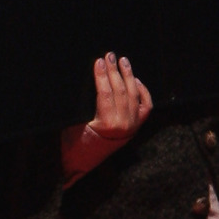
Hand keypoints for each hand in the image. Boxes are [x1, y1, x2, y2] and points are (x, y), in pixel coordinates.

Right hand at [61, 53, 150, 181]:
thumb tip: (86, 82)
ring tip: (123, 61)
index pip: (105, 93)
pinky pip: (145, 105)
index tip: (99, 61)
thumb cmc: (74, 143)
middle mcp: (124, 124)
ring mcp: (133, 125)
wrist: (84, 162)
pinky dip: (143, 91)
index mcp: (107, 124)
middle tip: (109, 55)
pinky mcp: (136, 126)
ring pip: (133, 95)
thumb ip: (83, 105)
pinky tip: (136, 79)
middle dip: (115, 71)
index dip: (102, 75)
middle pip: (121, 90)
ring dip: (128, 76)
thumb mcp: (74, 124)